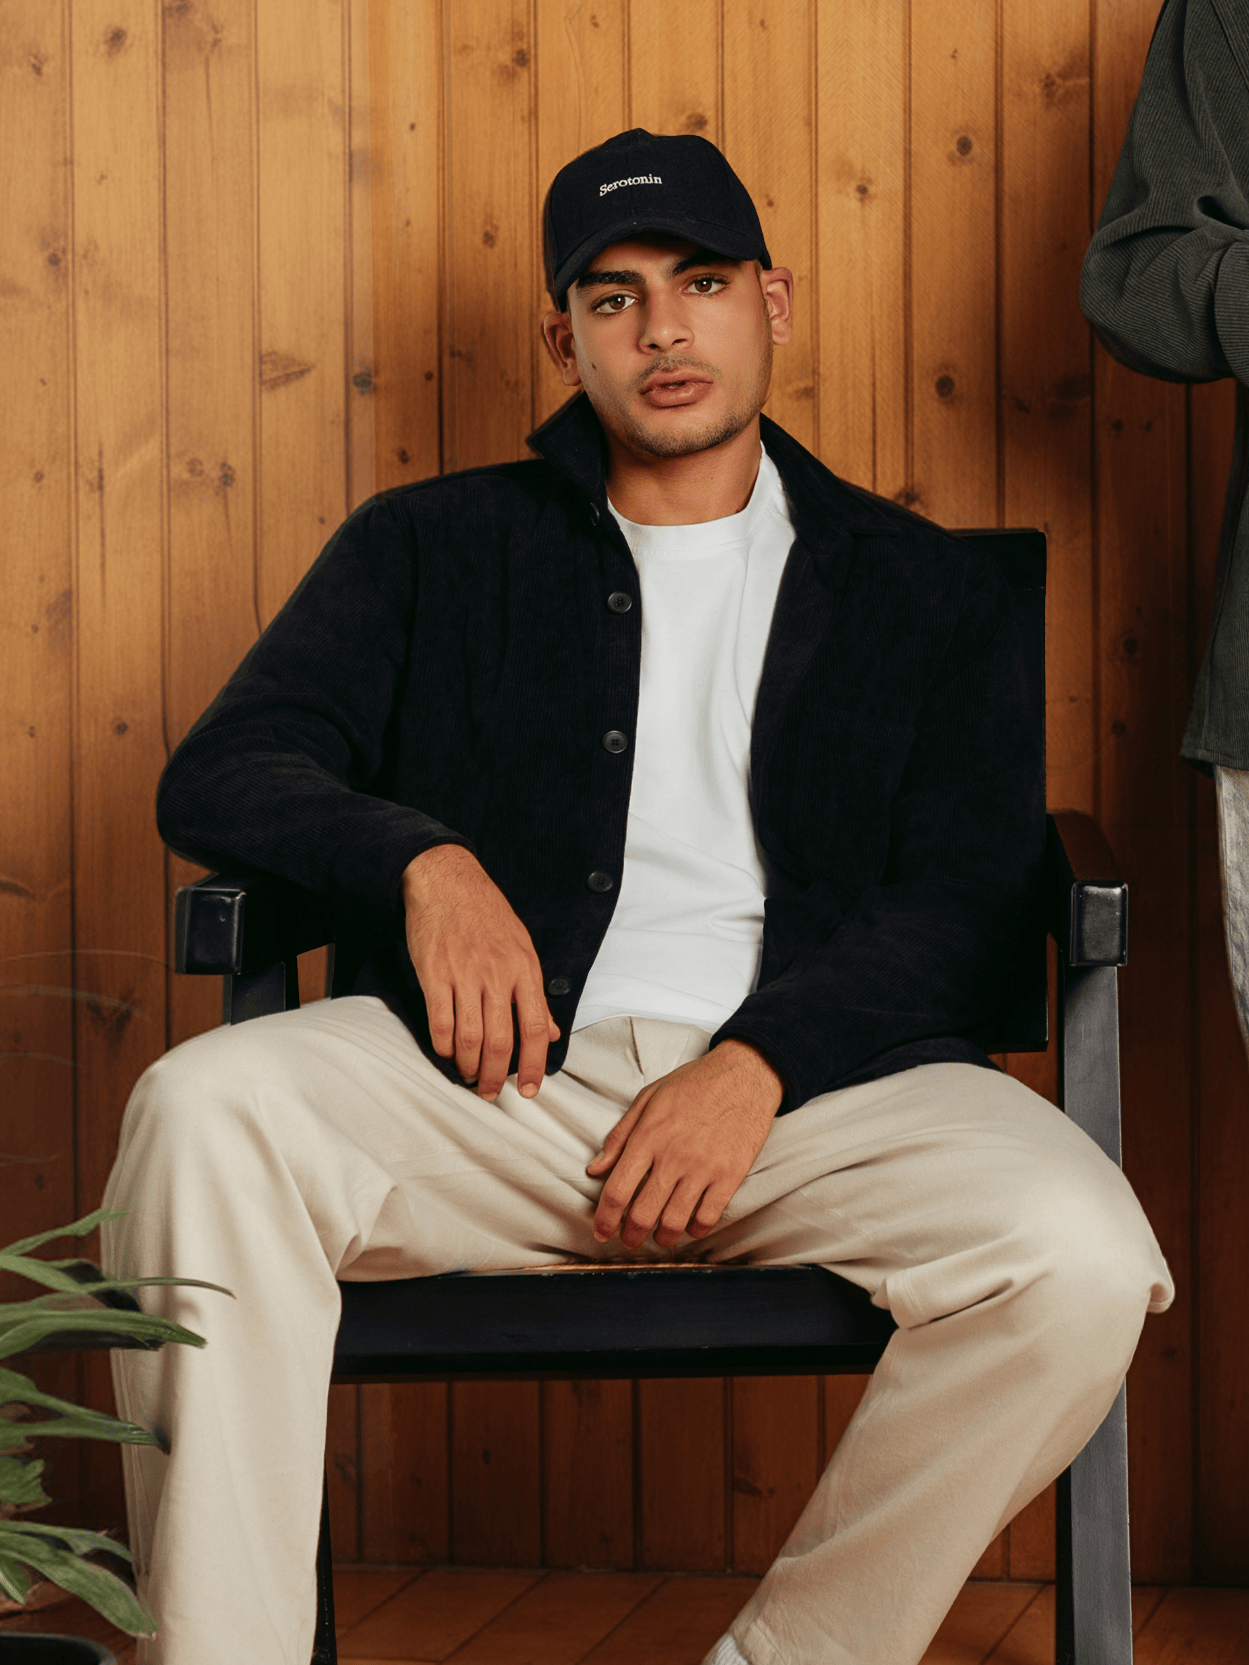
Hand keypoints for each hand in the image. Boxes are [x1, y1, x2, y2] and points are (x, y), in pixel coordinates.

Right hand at [402, 844, 558, 1099]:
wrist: (446, 880)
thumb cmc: (487, 915)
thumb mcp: (522, 948)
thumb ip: (535, 993)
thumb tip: (552, 1032)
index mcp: (526, 969)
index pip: (537, 1029)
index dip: (533, 1065)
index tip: (528, 1090)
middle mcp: (498, 974)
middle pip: (502, 1040)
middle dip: (497, 1075)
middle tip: (491, 1092)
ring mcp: (465, 974)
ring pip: (470, 1037)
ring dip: (469, 1065)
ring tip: (469, 1076)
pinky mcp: (434, 972)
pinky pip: (440, 1020)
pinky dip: (443, 1045)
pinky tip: (446, 1051)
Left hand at [587, 1040, 783, 1249]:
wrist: (744, 1074)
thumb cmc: (695, 1083)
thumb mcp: (649, 1098)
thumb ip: (620, 1136)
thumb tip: (596, 1169)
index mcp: (648, 1136)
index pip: (617, 1190)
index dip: (604, 1219)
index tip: (601, 1231)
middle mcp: (673, 1156)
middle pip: (643, 1214)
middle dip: (631, 1235)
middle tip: (630, 1240)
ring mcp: (703, 1168)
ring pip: (675, 1222)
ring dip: (663, 1238)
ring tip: (660, 1237)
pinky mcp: (730, 1175)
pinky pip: (708, 1217)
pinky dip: (696, 1229)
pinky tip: (691, 1226)